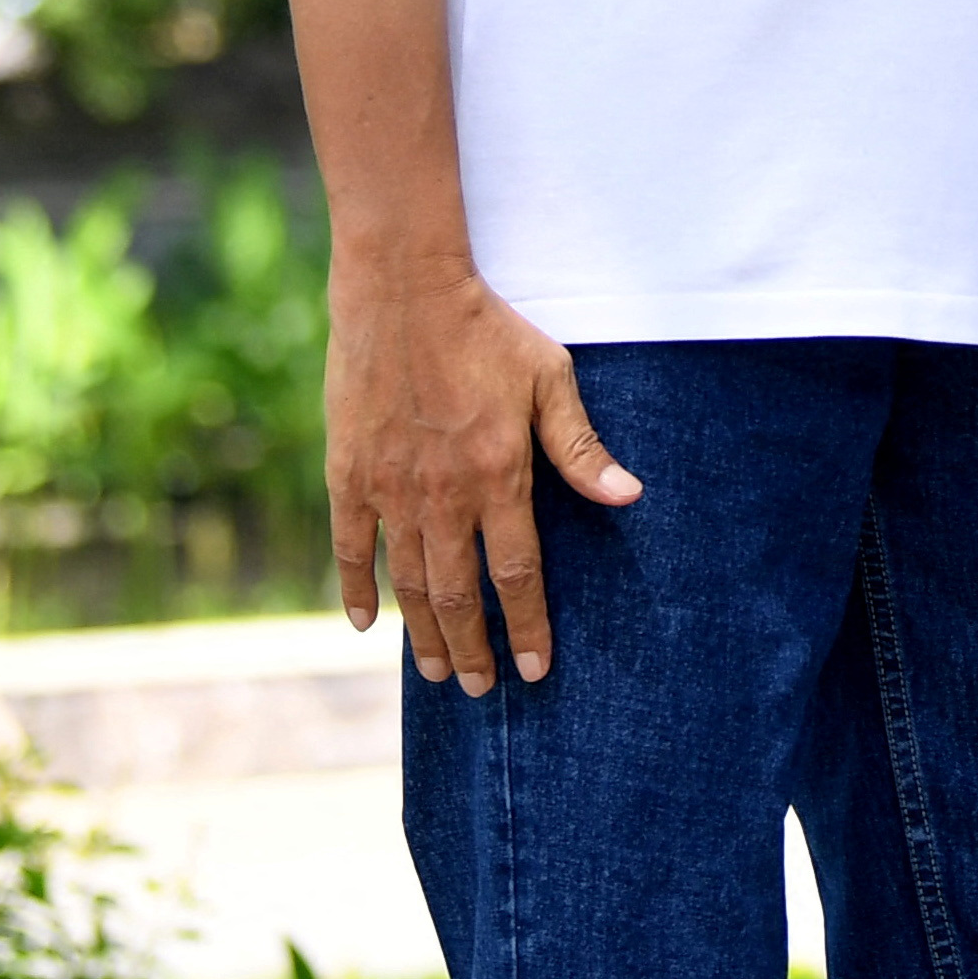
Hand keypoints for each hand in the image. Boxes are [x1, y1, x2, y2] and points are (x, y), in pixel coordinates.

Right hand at [325, 250, 640, 692]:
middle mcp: (443, 496)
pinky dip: (357, 591)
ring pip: (409, 583)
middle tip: (480, 687)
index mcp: (499, 477)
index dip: (527, 627)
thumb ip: (582, 449)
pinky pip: (352, 548)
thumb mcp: (550, 380)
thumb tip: (629, 498)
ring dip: (424, 633)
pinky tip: (365, 626)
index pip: (517, 576)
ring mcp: (391, 489)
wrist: (404, 291)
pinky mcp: (348, 474)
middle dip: (473, 649)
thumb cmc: (488, 331)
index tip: (536, 668)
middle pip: (459, 595)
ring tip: (435, 671)